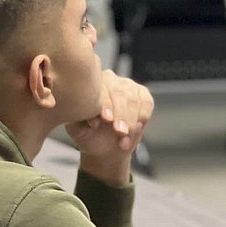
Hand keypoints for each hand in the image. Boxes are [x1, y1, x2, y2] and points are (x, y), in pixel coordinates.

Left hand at [66, 70, 152, 184]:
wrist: (105, 147)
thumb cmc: (88, 135)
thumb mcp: (79, 130)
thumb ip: (81, 122)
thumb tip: (92, 119)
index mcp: (89, 83)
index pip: (99, 88)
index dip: (105, 104)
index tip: (106, 119)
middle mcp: (109, 79)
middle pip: (119, 93)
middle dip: (121, 115)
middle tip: (120, 132)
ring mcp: (127, 85)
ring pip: (134, 100)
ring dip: (131, 122)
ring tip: (124, 139)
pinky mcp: (143, 94)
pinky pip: (146, 104)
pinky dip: (141, 120)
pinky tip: (133, 133)